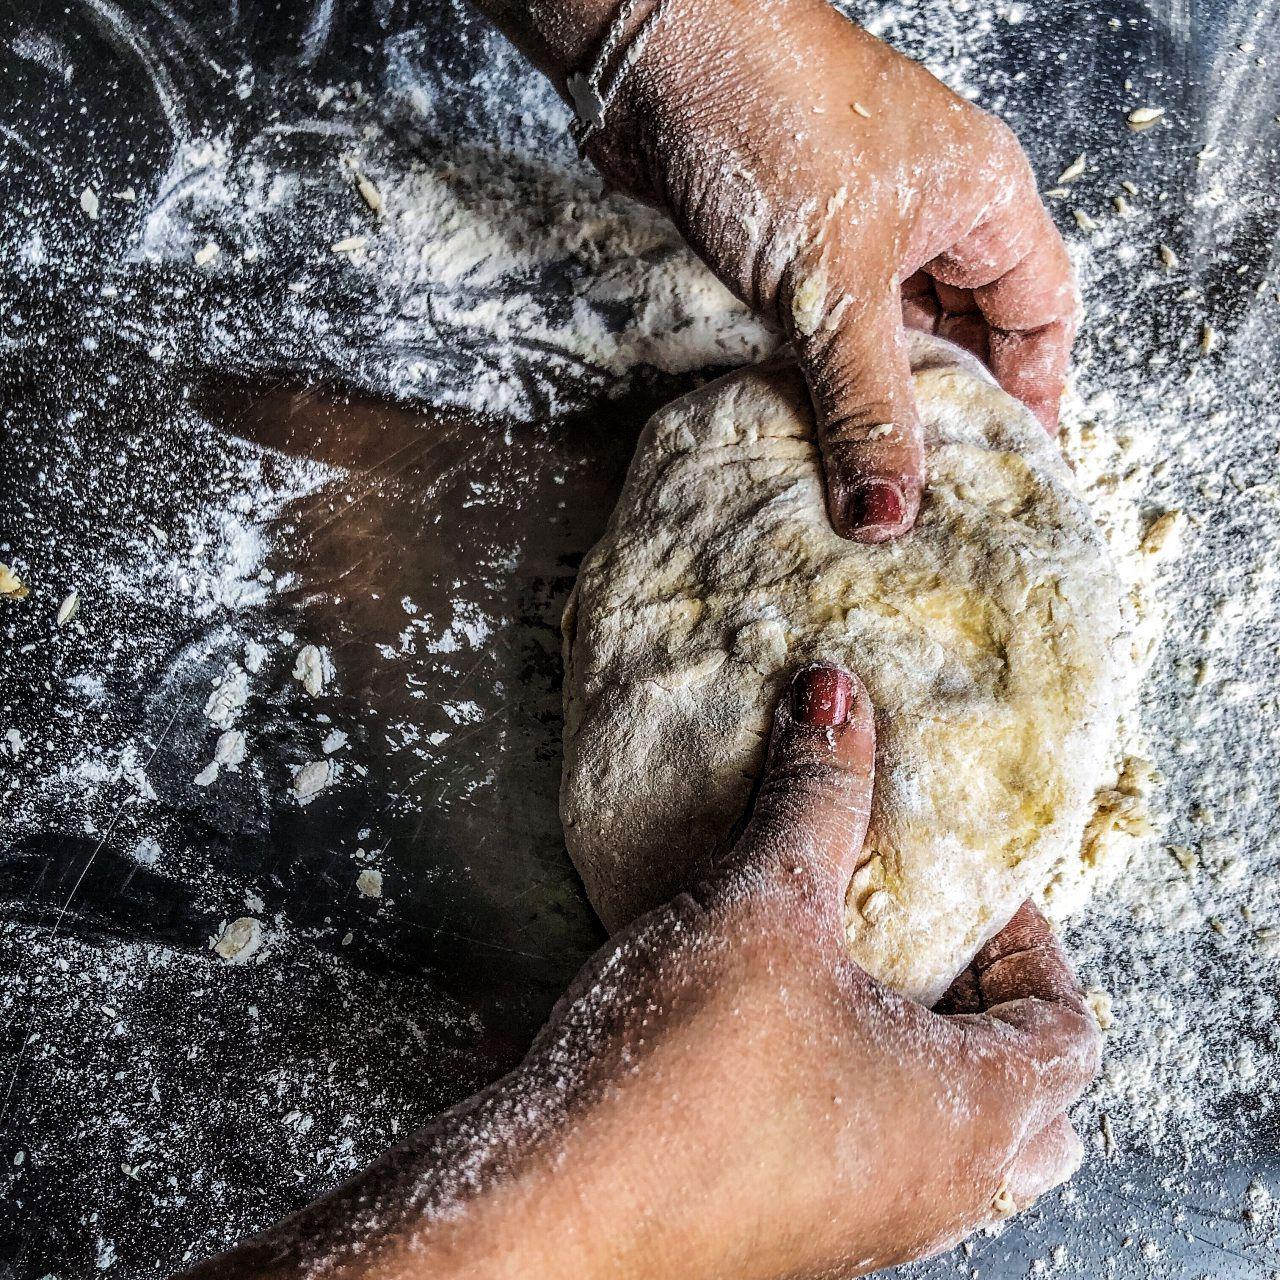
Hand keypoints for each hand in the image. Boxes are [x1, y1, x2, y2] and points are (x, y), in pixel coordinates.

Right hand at [183, 663, 1098, 1279]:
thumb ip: (815, 796)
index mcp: (969, 1118)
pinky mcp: (792, 1234)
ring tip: (842, 975)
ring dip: (916, 1050)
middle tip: (921, 935)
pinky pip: (866, 1160)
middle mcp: (935, 1189)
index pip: (1068, 1029)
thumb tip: (837, 694)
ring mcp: (865, 1226)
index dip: (1031, 939)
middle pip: (1026, 1101)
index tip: (963, 882)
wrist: (552, 1214)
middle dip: (985, 1004)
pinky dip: (854, 1092)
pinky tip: (774, 1037)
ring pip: (945, 1139)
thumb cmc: (676, 1074)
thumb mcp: (763, 906)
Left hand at [586, 0, 1076, 541]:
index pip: (1041, 313)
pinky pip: (828, 329)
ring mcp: (858, 227)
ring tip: (876, 480)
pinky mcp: (793, 245)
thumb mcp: (834, 286)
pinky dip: (826, 379)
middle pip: (967, 331)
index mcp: (983, 199)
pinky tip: (817, 431)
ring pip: (891, 335)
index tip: (1017, 467)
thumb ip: (865, 404)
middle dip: (952, 411)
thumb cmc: (769, 119)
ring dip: (881, 401)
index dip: (1038, 394)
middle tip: (937, 493)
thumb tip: (888, 510)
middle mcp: (930, 212)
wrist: (652, 54)